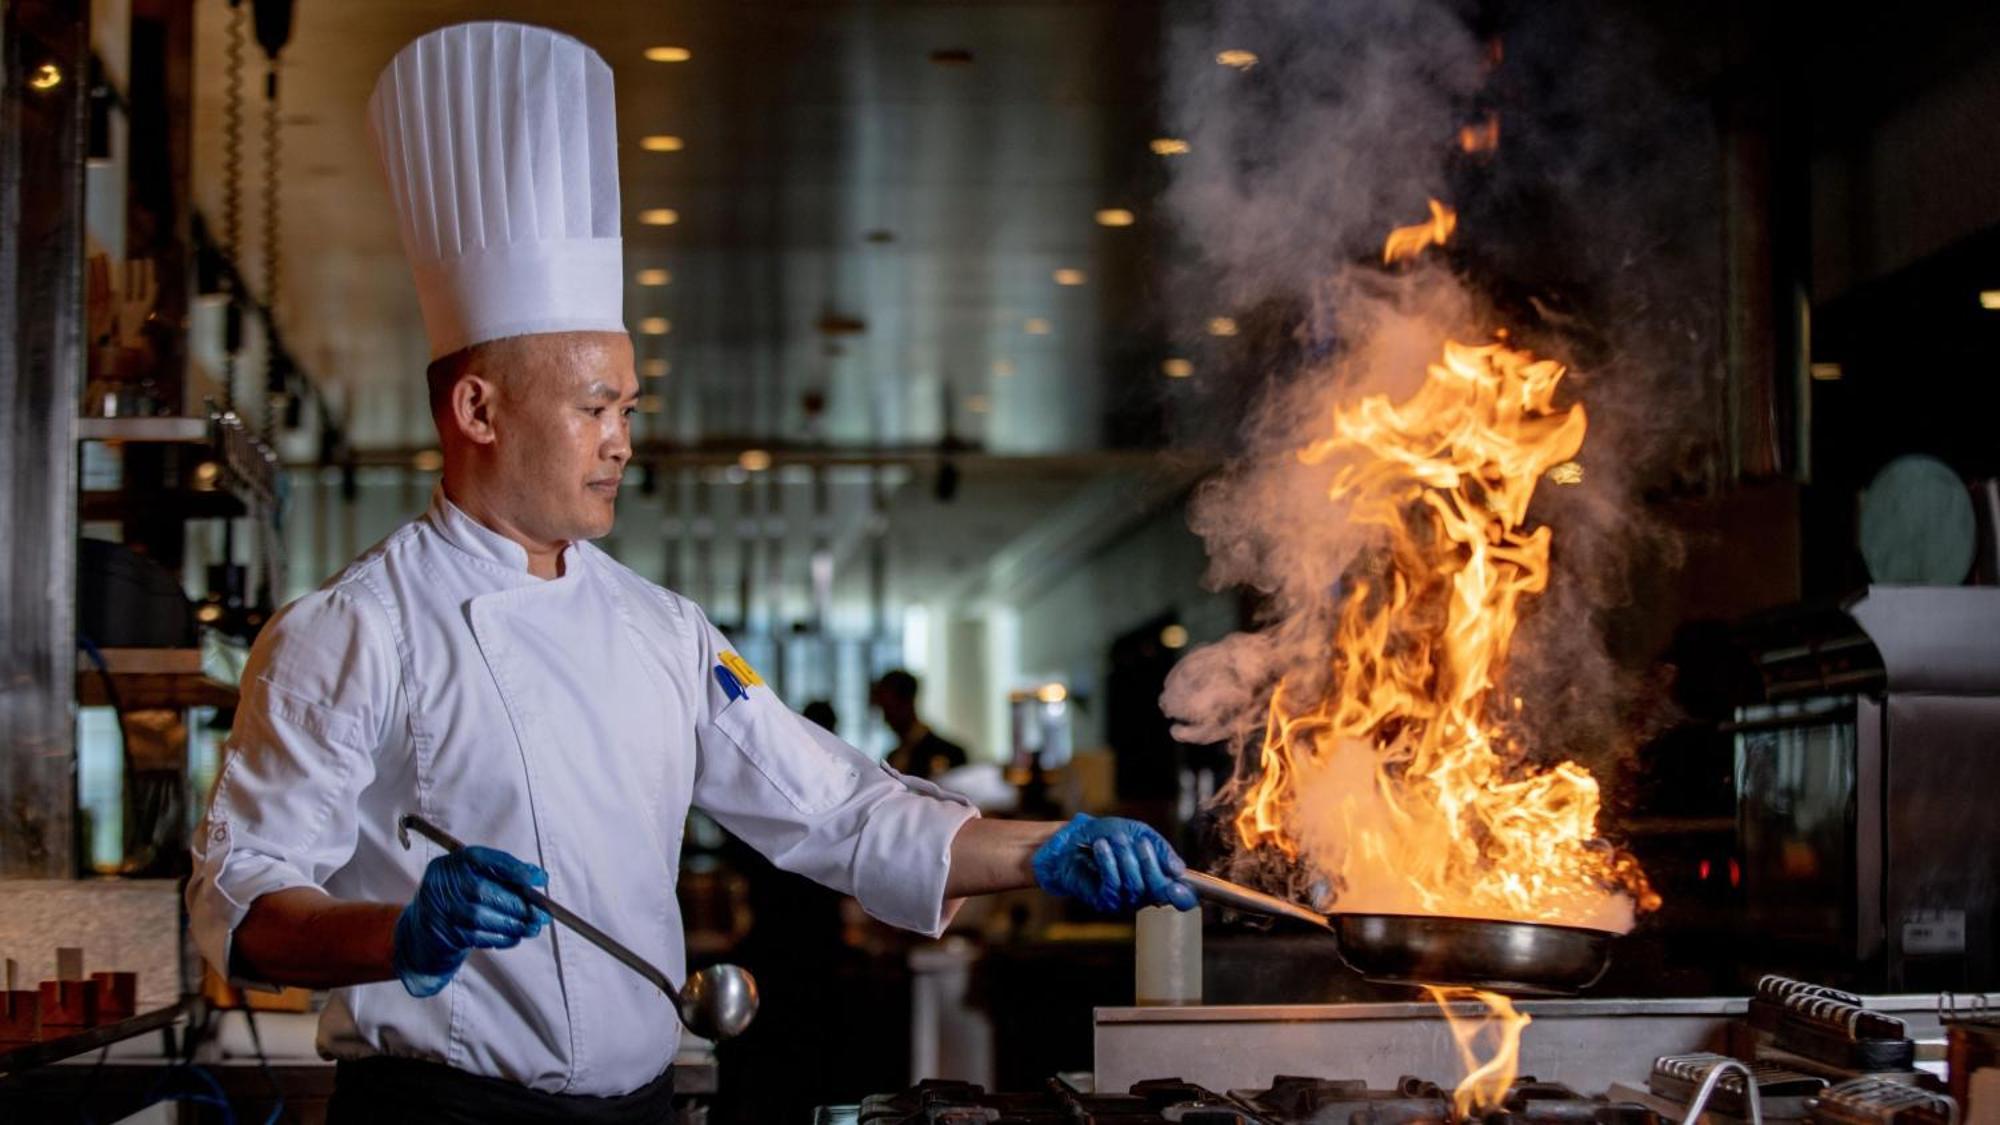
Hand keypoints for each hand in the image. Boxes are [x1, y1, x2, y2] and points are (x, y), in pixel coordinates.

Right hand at [392, 846, 550, 997]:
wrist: (425, 928)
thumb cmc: (461, 896)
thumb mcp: (474, 876)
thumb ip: (502, 873)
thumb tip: (538, 878)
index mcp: (453, 862)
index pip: (483, 858)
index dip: (513, 868)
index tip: (540, 879)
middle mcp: (442, 883)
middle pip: (482, 891)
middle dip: (517, 903)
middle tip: (542, 914)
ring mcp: (440, 910)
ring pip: (480, 917)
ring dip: (513, 924)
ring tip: (533, 927)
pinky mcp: (444, 934)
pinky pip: (476, 937)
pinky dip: (501, 938)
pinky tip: (515, 936)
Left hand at [1030, 814, 1197, 912]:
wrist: (1072, 839)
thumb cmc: (1109, 835)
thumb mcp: (1140, 833)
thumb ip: (1161, 850)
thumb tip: (1179, 871)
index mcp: (1160, 879)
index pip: (1183, 898)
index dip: (1184, 895)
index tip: (1177, 884)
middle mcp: (1146, 894)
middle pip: (1159, 891)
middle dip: (1150, 864)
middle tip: (1140, 843)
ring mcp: (1125, 900)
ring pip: (1135, 886)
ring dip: (1126, 858)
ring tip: (1115, 839)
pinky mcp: (1105, 901)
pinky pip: (1113, 885)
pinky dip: (1108, 862)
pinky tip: (1101, 847)